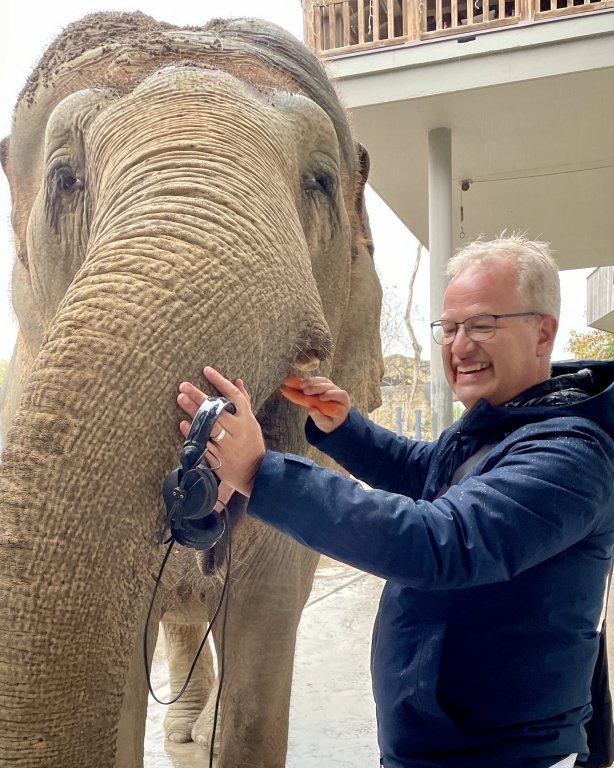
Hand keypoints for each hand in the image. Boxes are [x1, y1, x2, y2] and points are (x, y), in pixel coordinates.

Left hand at [177, 367, 265, 496]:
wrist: (255, 473)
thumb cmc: (251, 443)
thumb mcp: (251, 421)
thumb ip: (244, 401)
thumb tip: (237, 380)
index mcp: (246, 419)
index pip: (234, 395)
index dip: (220, 381)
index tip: (206, 370)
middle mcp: (237, 430)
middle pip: (217, 409)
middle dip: (199, 396)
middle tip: (184, 385)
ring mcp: (227, 444)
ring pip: (208, 425)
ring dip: (193, 412)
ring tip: (180, 398)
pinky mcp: (218, 457)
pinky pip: (203, 443)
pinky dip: (192, 434)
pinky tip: (183, 424)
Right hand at [283, 376, 350, 432]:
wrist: (330, 417)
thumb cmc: (330, 421)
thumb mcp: (326, 425)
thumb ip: (320, 418)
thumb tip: (311, 410)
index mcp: (343, 402)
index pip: (341, 394)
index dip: (331, 394)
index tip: (320, 398)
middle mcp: (338, 392)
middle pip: (330, 386)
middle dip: (318, 388)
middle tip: (306, 391)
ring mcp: (331, 387)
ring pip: (323, 381)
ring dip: (312, 382)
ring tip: (301, 385)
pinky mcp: (323, 385)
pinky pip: (317, 380)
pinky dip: (309, 381)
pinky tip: (301, 384)